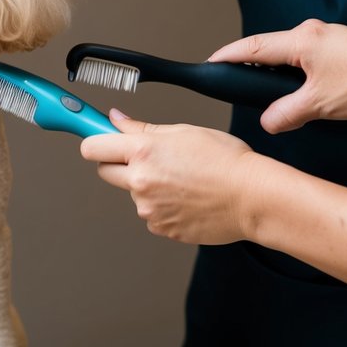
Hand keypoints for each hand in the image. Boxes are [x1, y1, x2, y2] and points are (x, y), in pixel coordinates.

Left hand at [80, 110, 262, 244]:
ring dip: (149, 186)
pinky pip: (152, 213)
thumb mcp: (184, 131)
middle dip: (120, 164)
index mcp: (143, 151)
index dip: (96, 142)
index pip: (92, 147)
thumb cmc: (228, 162)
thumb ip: (142, 128)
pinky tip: (188, 197)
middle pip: (105, 172)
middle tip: (148, 159)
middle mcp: (140, 181)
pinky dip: (165, 206)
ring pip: (134, 193)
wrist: (255, 198)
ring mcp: (148, 207)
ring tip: (183, 180)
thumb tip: (116, 119)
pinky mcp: (160, 227)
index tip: (100, 141)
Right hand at [209, 20, 346, 133]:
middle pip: (269, 48)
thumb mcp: (319, 105)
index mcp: (300, 41)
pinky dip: (298, 73)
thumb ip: (285, 114)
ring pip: (290, 54)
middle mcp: (312, 33)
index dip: (227, 56)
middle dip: (252, 66)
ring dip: (279, 71)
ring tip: (275, 93)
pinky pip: (308, 57)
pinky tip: (305, 91)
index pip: (251, 47)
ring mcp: (328, 37)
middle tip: (238, 82)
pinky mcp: (342, 47)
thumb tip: (268, 121)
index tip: (211, 63)